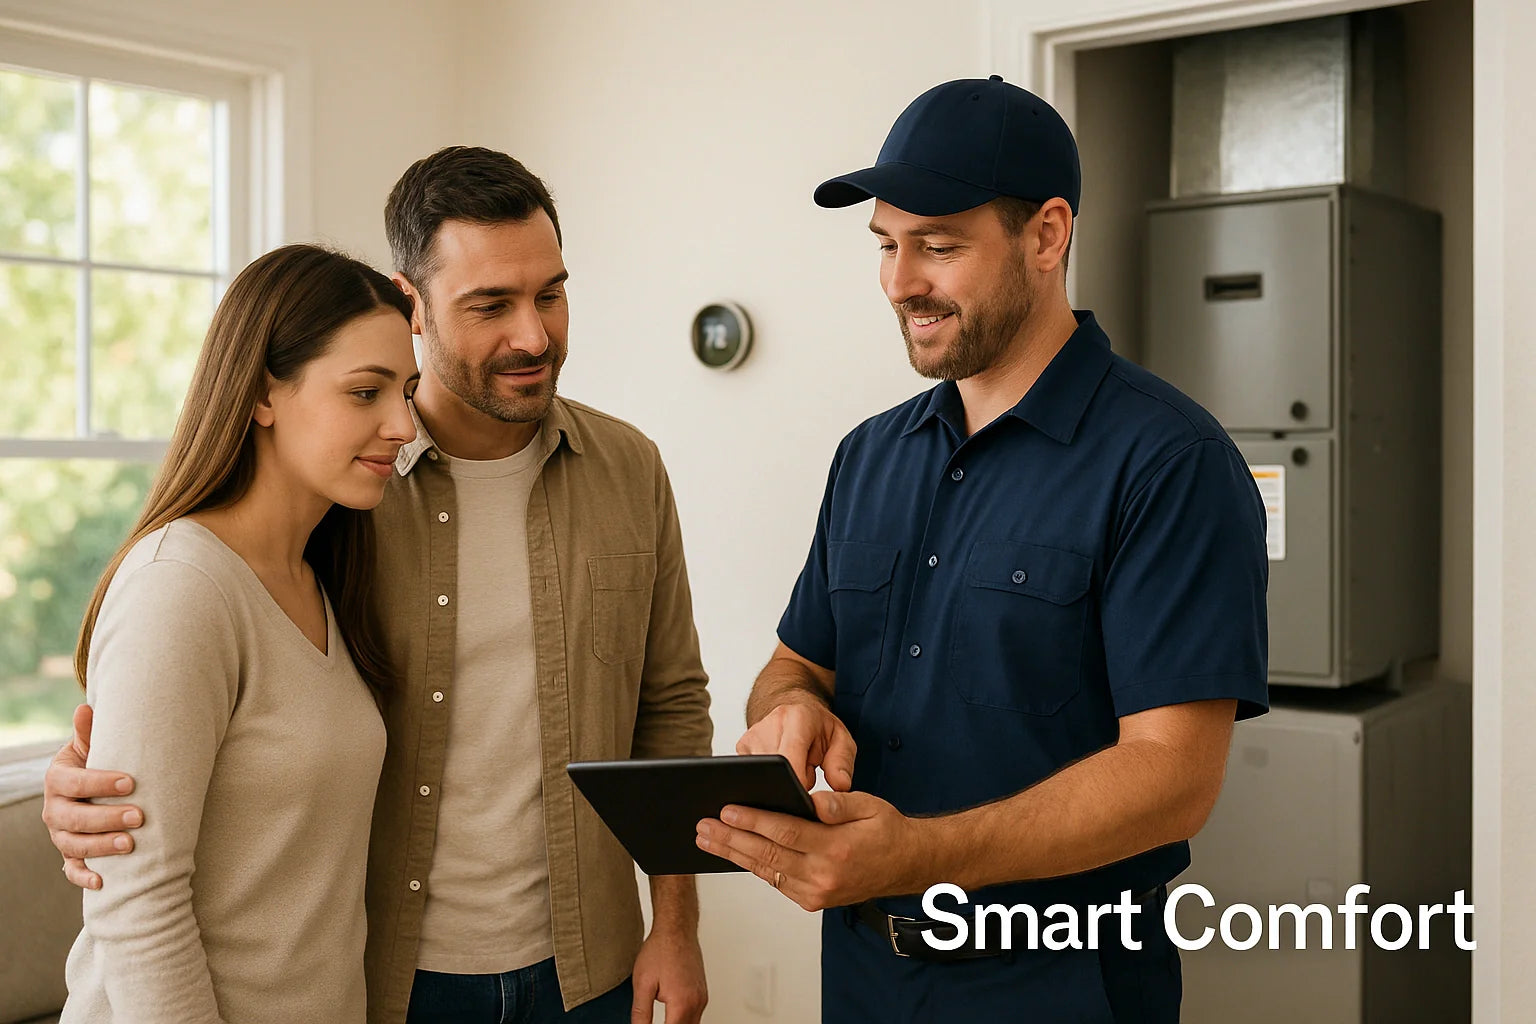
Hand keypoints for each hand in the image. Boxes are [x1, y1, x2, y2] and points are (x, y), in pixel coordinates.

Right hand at [41, 704, 142, 889]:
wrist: (90, 787)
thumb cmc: (97, 762)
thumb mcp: (91, 747)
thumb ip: (90, 733)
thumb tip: (85, 708)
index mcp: (58, 779)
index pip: (74, 782)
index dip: (100, 783)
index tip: (131, 782)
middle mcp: (54, 809)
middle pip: (73, 818)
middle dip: (106, 818)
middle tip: (139, 817)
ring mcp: (60, 834)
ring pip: (73, 845)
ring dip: (101, 847)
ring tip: (131, 845)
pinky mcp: (69, 854)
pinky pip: (71, 870)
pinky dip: (84, 878)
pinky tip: (103, 882)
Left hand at [630, 923, 706, 1023]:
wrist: (676, 928)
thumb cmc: (660, 950)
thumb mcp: (642, 985)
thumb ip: (641, 1014)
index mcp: (682, 1004)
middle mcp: (697, 1002)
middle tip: (651, 1022)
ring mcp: (702, 997)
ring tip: (663, 1020)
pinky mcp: (702, 992)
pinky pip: (696, 1015)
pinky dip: (684, 1020)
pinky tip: (672, 1017)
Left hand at [696, 790, 933, 910]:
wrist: (906, 865)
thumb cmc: (886, 830)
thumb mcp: (868, 805)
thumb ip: (837, 803)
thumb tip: (808, 800)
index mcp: (837, 848)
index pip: (785, 832)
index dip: (753, 820)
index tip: (727, 810)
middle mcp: (824, 875)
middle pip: (767, 854)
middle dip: (731, 839)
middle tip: (703, 826)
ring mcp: (816, 893)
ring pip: (766, 871)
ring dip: (734, 854)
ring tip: (707, 840)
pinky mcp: (813, 901)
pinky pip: (776, 882)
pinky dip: (753, 867)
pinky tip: (734, 853)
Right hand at [736, 699, 855, 791]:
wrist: (795, 709)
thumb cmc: (818, 727)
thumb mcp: (841, 739)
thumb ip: (842, 762)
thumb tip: (840, 786)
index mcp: (798, 718)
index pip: (790, 755)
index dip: (796, 780)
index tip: (804, 799)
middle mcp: (770, 724)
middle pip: (772, 769)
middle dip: (789, 786)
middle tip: (806, 783)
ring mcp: (752, 736)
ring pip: (760, 775)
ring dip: (778, 783)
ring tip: (794, 775)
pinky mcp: (742, 748)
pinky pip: (752, 775)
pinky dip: (767, 780)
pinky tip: (779, 775)